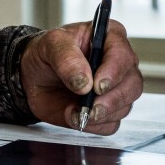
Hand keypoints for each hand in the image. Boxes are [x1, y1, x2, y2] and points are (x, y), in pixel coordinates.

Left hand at [20, 19, 141, 133]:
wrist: (32, 76)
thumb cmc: (46, 53)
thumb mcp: (50, 44)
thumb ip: (66, 58)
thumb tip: (84, 81)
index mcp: (109, 38)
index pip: (123, 54)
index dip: (113, 71)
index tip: (97, 85)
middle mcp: (118, 64)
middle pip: (132, 84)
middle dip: (112, 99)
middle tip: (92, 106)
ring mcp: (116, 89)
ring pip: (125, 106)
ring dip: (100, 113)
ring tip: (74, 111)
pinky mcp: (108, 111)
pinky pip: (111, 124)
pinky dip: (94, 125)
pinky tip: (75, 117)